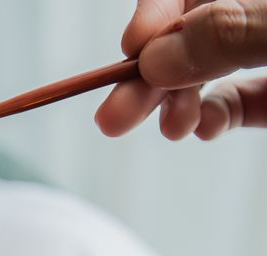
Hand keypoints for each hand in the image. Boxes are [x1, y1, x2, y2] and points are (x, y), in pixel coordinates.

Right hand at [95, 0, 266, 139]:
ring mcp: (264, 55)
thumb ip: (230, 33)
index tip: (131, 47)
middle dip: (148, 75)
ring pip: (208, 70)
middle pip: (189, 37)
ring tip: (172, 129)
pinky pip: (238, 100)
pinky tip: (205, 128)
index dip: (155, 15)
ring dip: (175, 102)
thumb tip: (157, 59)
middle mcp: (258, 19)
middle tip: (115, 114)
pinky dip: (214, 117)